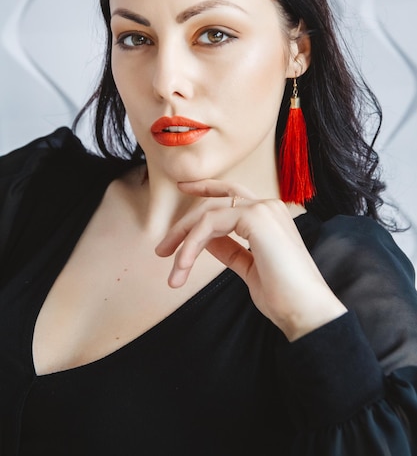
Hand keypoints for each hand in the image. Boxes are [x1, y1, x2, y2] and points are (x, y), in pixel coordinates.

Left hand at [155, 179, 346, 340]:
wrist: (305, 310)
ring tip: (173, 270)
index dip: (205, 188)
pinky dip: (191, 245)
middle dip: (184, 222)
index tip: (183, 189)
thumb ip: (230, 249)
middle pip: (214, 200)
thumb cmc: (283, 295)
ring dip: (184, 240)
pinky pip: (210, 224)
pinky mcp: (256, 217)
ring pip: (208, 212)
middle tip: (162, 248)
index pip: (231, 193)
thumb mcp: (249, 267)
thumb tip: (206, 240)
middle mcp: (268, 206)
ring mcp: (263, 208)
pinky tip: (184, 266)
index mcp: (269, 215)